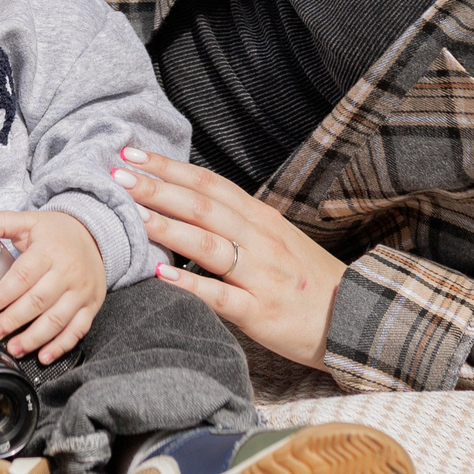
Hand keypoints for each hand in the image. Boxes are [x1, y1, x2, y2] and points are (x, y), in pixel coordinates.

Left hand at [0, 209, 105, 363]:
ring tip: (14, 347)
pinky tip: (44, 355)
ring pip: (57, 320)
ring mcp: (82, 291)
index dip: (4, 293)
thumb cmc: (57, 232)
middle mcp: (68, 272)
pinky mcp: (92, 305)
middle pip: (38, 301)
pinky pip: (77, 330)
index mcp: (49, 250)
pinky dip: (61, 346)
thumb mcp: (28, 220)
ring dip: (33, 338)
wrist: (95, 235)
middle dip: (13, 320)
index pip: (24, 275)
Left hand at [109, 147, 345, 368]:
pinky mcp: (260, 311)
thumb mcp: (275, 239)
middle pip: (203, 206)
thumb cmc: (306, 279)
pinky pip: (221, 296)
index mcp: (260, 218)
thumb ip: (236, 222)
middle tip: (117, 176)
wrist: (355, 318)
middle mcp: (260, 239)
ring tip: (134, 215)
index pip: (209, 183)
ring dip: (169, 227)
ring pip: (209, 244)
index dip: (169, 167)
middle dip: (157, 188)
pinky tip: (161, 274)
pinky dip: (191, 283)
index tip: (132, 154)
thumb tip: (187, 203)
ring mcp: (261, 275)